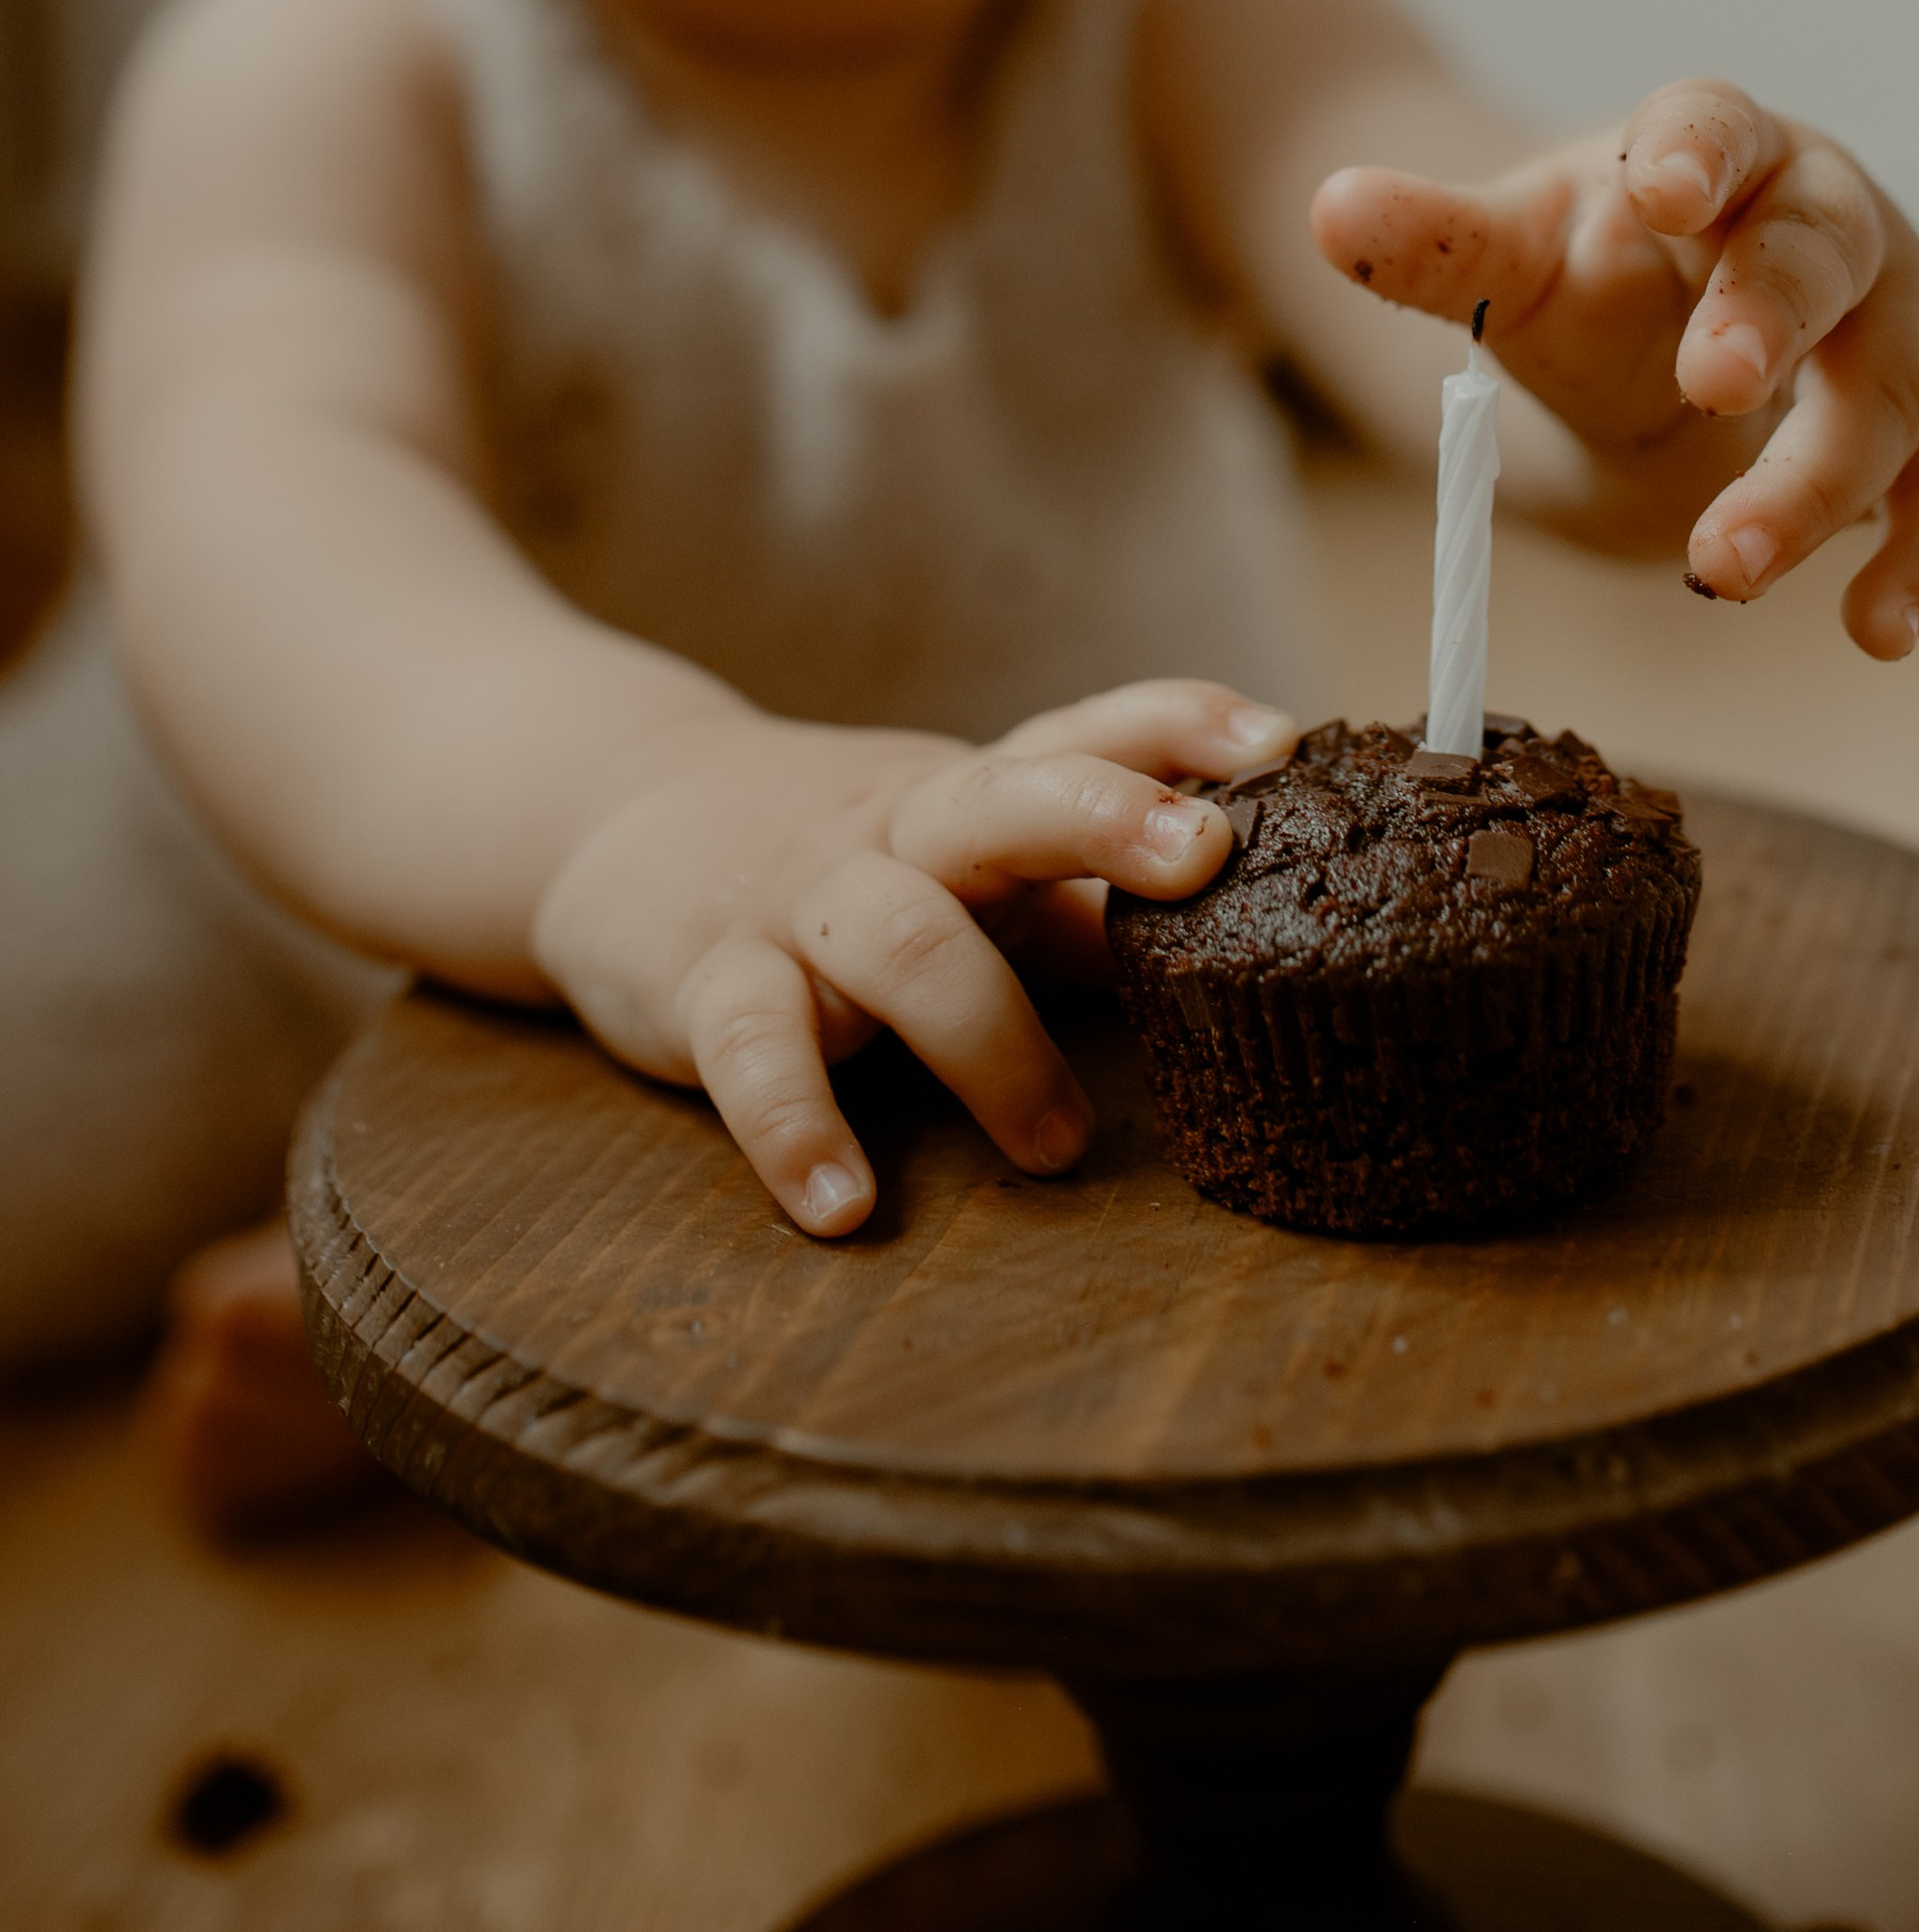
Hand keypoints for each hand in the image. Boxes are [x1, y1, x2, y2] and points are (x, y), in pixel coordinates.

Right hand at [530, 678, 1295, 1237]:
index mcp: (980, 797)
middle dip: (1106, 817)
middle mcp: (902, 829)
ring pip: (903, 940)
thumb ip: (1095, 895)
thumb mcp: (974, 855)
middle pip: (1006, 800)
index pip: (1087, 731)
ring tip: (1056, 1146)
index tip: (1284, 742)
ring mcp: (803, 900)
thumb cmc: (852, 853)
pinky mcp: (708, 979)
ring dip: (990, 1042)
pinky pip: (752, 1050)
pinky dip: (797, 1127)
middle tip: (1205, 860)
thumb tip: (1270, 935)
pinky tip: (841, 1205)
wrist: (622, 814)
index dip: (1182, 726)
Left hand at [1311, 79, 1918, 656]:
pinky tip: (1874, 631)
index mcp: (1715, 146)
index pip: (1715, 125)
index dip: (1696, 153)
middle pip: (1823, 253)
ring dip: (1824, 480)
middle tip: (1706, 388)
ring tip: (1723, 567)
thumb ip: (1432, 244)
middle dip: (1769, 318)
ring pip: (1897, 383)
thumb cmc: (1596, 276)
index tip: (1662, 193)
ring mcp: (1901, 312)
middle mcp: (1830, 213)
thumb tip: (1326, 213)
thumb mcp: (1508, 260)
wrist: (1674, 333)